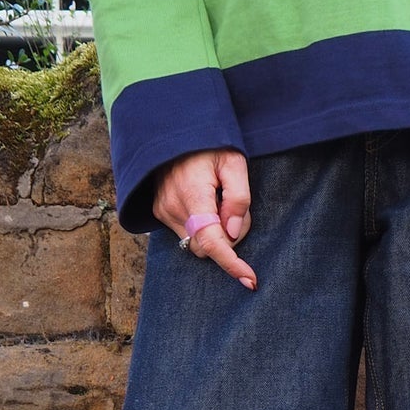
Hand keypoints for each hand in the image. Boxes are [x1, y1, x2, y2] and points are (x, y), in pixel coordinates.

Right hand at [153, 148, 256, 288]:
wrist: (176, 129)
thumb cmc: (210, 144)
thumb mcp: (234, 162)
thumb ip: (238, 198)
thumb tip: (233, 233)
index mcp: (192, 194)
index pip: (211, 242)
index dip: (232, 264)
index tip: (250, 280)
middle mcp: (172, 206)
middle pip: (207, 247)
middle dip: (227, 239)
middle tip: (236, 211)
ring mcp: (163, 210)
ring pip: (197, 243)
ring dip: (215, 232)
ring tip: (218, 201)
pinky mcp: (160, 211)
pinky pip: (187, 234)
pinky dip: (202, 227)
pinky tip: (206, 204)